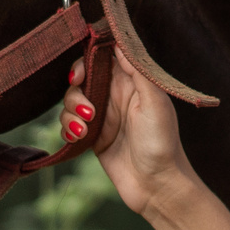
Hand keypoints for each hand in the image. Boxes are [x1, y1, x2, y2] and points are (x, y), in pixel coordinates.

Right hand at [78, 53, 195, 220]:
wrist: (157, 187)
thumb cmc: (162, 144)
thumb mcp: (155, 102)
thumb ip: (137, 70)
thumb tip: (118, 42)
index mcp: (133, 83)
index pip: (103, 57)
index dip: (88, 59)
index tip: (81, 73)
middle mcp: (116, 96)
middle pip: (82, 77)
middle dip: (75, 88)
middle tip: (85, 106)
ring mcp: (103, 117)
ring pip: (71, 101)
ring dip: (71, 112)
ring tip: (85, 128)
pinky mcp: (92, 137)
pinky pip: (69, 124)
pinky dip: (68, 128)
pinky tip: (79, 137)